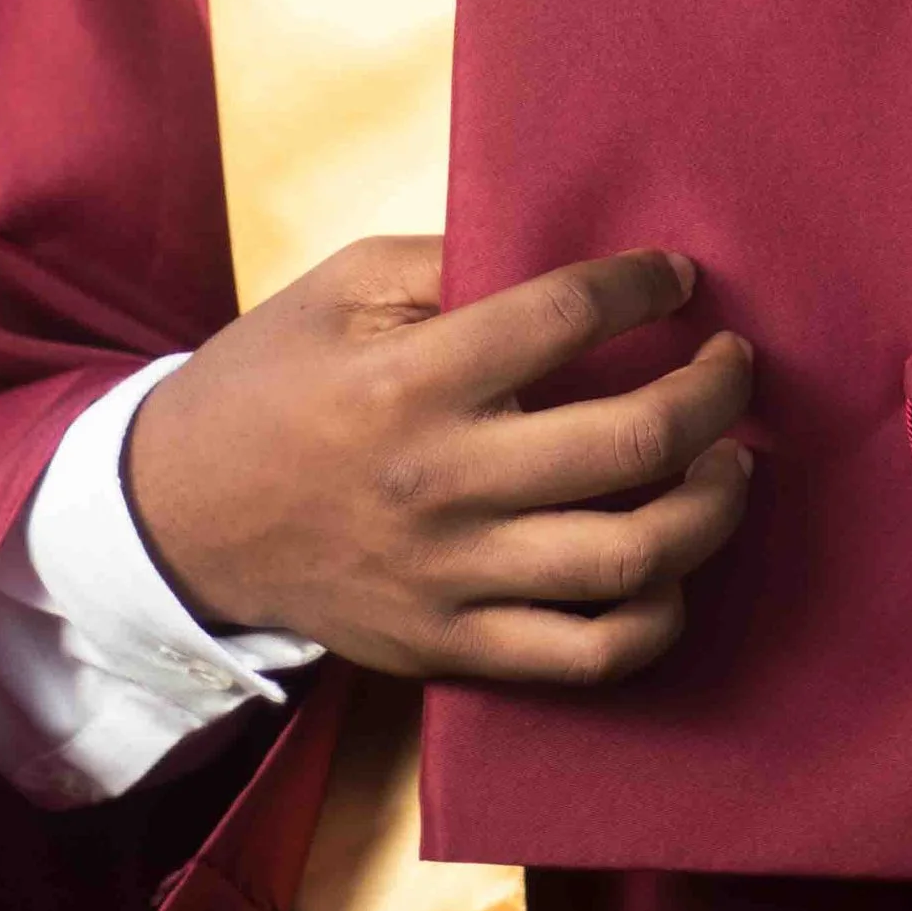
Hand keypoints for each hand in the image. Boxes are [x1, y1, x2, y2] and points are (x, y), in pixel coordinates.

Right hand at [124, 238, 752, 684]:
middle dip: (716, 392)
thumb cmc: (268, 384)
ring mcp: (450, 576)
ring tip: (732, 462)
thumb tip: (570, 258)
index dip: (645, 286)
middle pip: (633, 441)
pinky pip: (589, 652)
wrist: (176, 521)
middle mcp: (442, 480)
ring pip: (633, 556)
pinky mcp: (449, 648)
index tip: (676, 278)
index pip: (568, 316)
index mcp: (411, 376)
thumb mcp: (341, 287)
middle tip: (735, 365)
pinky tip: (674, 566)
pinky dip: (658, 614)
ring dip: (713, 503)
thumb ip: (452, 262)